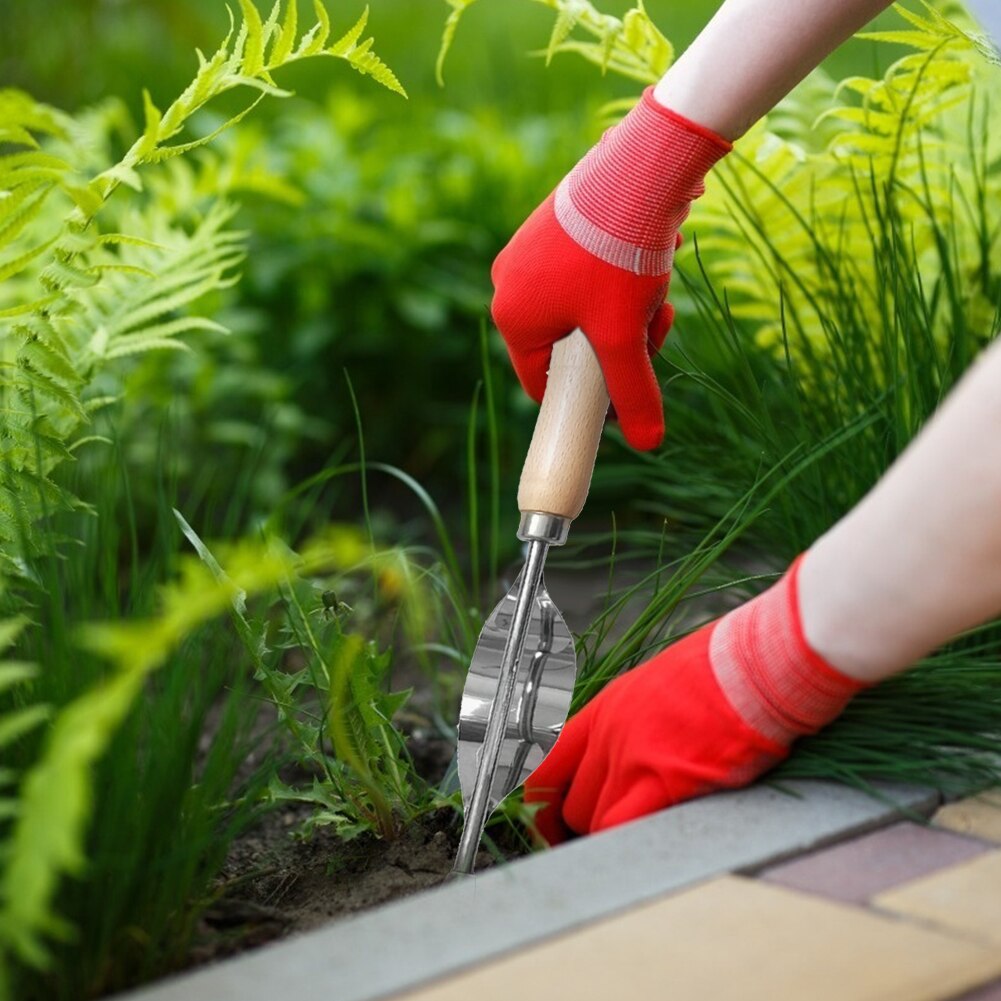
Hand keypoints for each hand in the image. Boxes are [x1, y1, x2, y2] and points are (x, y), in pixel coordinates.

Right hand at [491, 88, 730, 450]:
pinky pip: (587, 274)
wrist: (637, 167)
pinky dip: (622, 278)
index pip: (542, 384)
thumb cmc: (618, 256)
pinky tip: (651, 261)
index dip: (586, 401)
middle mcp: (511, 283)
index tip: (622, 402)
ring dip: (627, 313)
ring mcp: (531, 251)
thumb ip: (634, 393)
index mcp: (512, 317)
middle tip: (653, 333)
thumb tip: (648, 445)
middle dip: (618, 347)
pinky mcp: (556, 226)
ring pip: (586, 310)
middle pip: (571, 346)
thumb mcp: (626, 336)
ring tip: (658, 292)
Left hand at [523, 556, 865, 842]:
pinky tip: (648, 847)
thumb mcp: (661, 685)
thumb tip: (638, 749)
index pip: (547, 763)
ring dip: (613, 841)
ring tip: (641, 843)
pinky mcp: (666, 781)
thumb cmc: (724, 669)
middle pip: (572, 805)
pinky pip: (624, 830)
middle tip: (607, 840)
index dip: (543, 801)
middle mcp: (609, 734)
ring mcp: (633, 758)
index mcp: (605, 709)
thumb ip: (638, 722)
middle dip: (586, 829)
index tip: (549, 821)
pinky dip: (628, 848)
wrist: (755, 662)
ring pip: (596, 824)